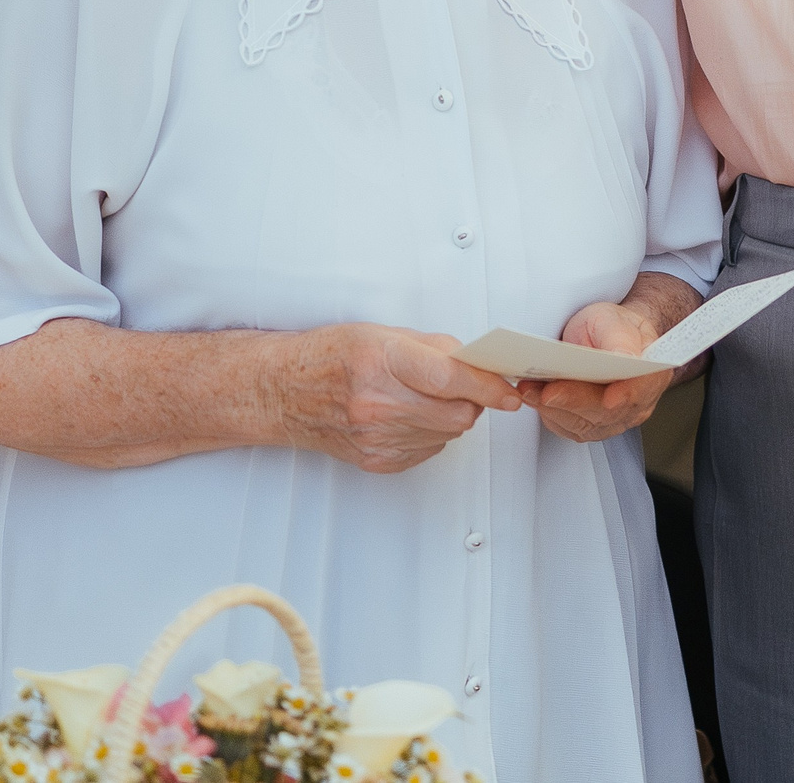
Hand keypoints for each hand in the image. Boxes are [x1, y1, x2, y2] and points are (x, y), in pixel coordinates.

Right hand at [277, 325, 521, 473]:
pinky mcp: (376, 460)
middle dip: (471, 401)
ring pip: (447, 434)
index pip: (450, 379)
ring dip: (449, 416)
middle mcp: (377, 403)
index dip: (488, 387)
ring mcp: (375, 437)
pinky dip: (429, 433)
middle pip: (457, 414)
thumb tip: (477, 363)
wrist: (284, 391)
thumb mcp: (382, 333)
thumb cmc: (331, 356)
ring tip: (422, 398)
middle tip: (460, 386)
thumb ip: (435, 348)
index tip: (509, 392)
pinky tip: (405, 416)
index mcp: (381, 361)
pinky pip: (428, 450)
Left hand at [518, 301, 679, 442]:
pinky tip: (534, 397)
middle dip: (575, 401)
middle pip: (606, 412)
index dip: (627, 396)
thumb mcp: (614, 320)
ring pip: (584, 424)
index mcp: (651, 374)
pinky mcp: (588, 426)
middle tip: (548, 391)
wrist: (603, 336)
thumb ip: (619, 338)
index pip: (642, 390)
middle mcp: (636, 404)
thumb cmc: (612, 327)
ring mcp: (612, 419)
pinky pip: (568, 427)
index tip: (610, 398)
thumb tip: (624, 357)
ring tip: (530, 390)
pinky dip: (548, 413)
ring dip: (554, 409)